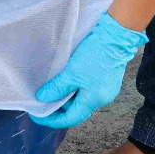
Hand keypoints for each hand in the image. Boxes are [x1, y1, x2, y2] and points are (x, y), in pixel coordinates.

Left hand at [30, 12, 147, 128]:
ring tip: (50, 88)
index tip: (38, 116)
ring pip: (81, 96)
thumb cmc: (96, 53)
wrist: (116, 34)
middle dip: (58, 106)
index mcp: (95, 100)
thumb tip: (43, 98)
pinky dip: (74, 85)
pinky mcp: (106, 75)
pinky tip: (64, 78)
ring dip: (66, 94)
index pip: (72, 118)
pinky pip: (86, 86)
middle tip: (41, 100)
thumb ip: (57, 87)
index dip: (53, 119)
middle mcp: (102, 97)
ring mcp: (105, 86)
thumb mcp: (72, 72)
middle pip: (77, 108)